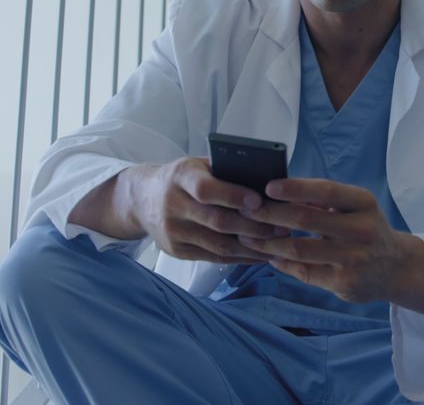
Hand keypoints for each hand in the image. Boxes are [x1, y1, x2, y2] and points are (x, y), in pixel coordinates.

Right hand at [74, 158, 285, 264]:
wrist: (141, 199)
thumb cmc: (182, 178)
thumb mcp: (198, 165)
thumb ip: (226, 172)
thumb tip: (267, 183)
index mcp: (180, 176)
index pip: (206, 190)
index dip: (233, 196)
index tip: (259, 201)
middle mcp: (173, 205)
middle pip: (217, 221)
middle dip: (253, 226)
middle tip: (282, 227)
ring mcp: (173, 232)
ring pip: (218, 245)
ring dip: (252, 247)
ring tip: (278, 243)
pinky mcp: (176, 251)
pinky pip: (214, 257)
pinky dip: (240, 258)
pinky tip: (260, 254)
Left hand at [237, 178, 423, 317]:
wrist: (395, 267)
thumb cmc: (364, 228)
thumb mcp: (354, 207)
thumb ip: (322, 200)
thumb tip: (275, 191)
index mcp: (363, 203)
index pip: (326, 190)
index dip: (295, 188)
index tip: (267, 186)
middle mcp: (362, 230)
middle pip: (306, 219)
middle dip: (270, 214)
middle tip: (246, 210)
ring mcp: (354, 259)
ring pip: (299, 249)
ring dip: (268, 241)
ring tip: (247, 235)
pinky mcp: (344, 283)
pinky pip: (303, 272)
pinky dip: (281, 262)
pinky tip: (268, 254)